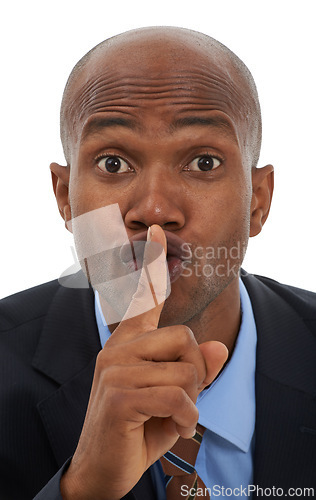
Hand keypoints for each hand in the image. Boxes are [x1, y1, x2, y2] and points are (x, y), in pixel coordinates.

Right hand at [60, 225, 227, 499]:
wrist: (103, 469)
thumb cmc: (139, 428)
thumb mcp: (176, 397)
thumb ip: (195, 370)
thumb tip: (219, 348)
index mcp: (129, 342)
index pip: (142, 295)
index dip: (152, 262)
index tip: (156, 231)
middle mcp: (119, 346)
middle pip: (187, 338)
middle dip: (196, 372)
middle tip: (183, 399)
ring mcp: (116, 368)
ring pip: (186, 369)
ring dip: (192, 400)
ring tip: (174, 417)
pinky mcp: (120, 394)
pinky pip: (178, 397)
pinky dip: (187, 418)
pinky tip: (173, 427)